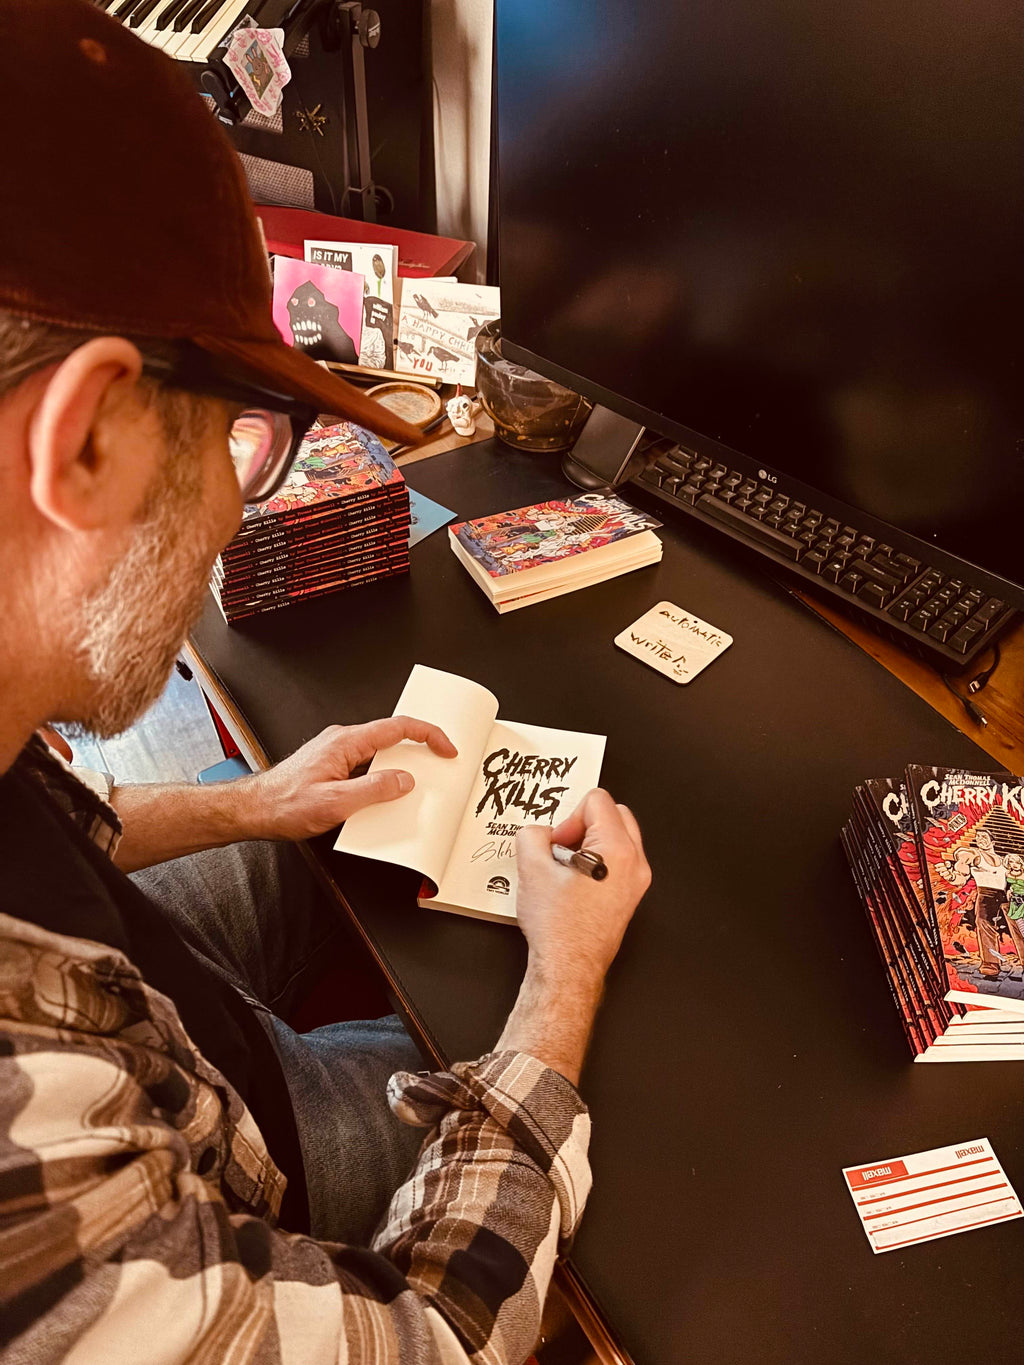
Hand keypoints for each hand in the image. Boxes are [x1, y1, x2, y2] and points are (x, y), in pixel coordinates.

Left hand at [243, 717, 456, 841]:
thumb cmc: (284, 805)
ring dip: (399, 768)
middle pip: (391, 738)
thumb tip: (405, 780)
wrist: (252, 810)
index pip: (398, 728)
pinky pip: (366, 766)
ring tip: (416, 787)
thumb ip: (374, 790)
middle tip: (440, 765)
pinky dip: (382, 778)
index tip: (446, 748)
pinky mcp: (332, 766)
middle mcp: (342, 741)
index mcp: (345, 742)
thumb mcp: (335, 803)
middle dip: (419, 750)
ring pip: (379, 754)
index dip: (428, 735)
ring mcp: (336, 753)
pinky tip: (384, 799)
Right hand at [515, 788, 650, 988]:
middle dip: (583, 825)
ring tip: (566, 869)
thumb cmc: (559, 930)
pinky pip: (617, 861)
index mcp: (617, 850)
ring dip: (589, 843)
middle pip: (613, 813)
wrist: (568, 969)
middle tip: (562, 849)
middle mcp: (635, 863)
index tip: (558, 843)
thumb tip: (540, 832)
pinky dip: (596, 862)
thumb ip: (531, 834)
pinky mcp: (630, 896)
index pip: (597, 800)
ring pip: (616, 837)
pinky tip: (574, 884)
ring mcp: (636, 881)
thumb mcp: (530, 869)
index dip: (569, 817)